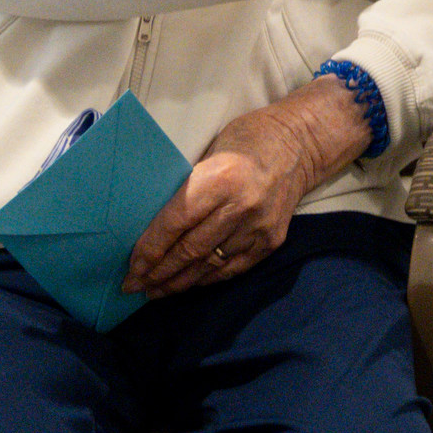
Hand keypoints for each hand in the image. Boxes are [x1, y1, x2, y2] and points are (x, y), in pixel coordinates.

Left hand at [124, 86, 361, 296]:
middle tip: (134, 286)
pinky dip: (207, 279)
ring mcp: (259, 226)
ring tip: (155, 291)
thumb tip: (152, 227)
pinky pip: (233, 268)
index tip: (131, 267)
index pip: (175, 223)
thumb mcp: (210, 152)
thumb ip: (189, 189)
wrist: (301, 143)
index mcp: (221, 178)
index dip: (149, 249)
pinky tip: (188, 284)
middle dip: (157, 272)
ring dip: (178, 282)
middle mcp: (241, 206)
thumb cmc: (246, 140)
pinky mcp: (272, 240)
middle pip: (189, 250)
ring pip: (209, 265)